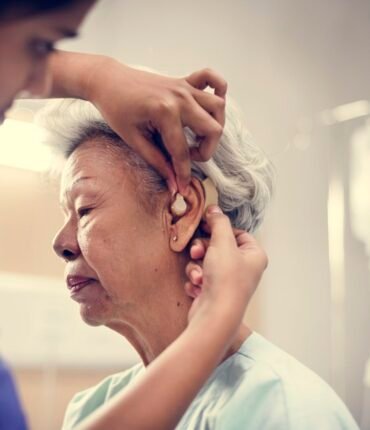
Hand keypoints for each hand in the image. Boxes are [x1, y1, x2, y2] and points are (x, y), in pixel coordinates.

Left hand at [87, 58, 226, 192]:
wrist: (108, 80)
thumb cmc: (116, 109)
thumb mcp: (134, 140)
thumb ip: (157, 162)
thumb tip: (173, 184)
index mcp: (165, 112)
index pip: (182, 150)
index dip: (183, 173)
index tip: (182, 188)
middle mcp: (180, 97)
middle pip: (213, 129)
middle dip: (205, 151)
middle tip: (187, 156)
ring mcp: (184, 87)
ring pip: (218, 108)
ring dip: (214, 126)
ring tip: (197, 137)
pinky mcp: (184, 81)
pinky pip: (213, 79)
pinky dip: (219, 89)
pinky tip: (210, 106)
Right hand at [185, 206, 267, 323]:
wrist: (215, 316)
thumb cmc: (225, 279)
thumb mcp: (223, 243)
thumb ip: (218, 222)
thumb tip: (214, 209)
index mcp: (254, 255)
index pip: (238, 233)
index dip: (220, 228)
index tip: (205, 223)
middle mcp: (244, 268)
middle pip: (218, 246)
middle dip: (203, 249)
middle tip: (196, 252)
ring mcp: (229, 281)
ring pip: (205, 261)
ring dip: (197, 266)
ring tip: (199, 276)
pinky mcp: (214, 292)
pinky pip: (200, 276)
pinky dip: (196, 279)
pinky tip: (198, 287)